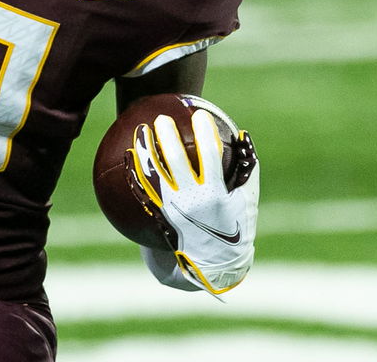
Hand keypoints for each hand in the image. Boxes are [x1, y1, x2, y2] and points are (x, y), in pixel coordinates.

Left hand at [130, 110, 258, 294]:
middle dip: (168, 137)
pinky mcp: (160, 215)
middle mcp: (191, 200)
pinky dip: (134, 173)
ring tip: (140, 130)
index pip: (209, 156)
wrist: (215, 264)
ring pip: (154, 175)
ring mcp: (172, 208)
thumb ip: (248, 168)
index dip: (205, 134)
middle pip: (175, 161)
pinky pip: (143, 191)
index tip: (201, 114)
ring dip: (146, 150)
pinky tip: (128, 157)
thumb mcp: (247, 199)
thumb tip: (243, 135)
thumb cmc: (235, 226)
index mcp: (215, 194)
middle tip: (162, 118)